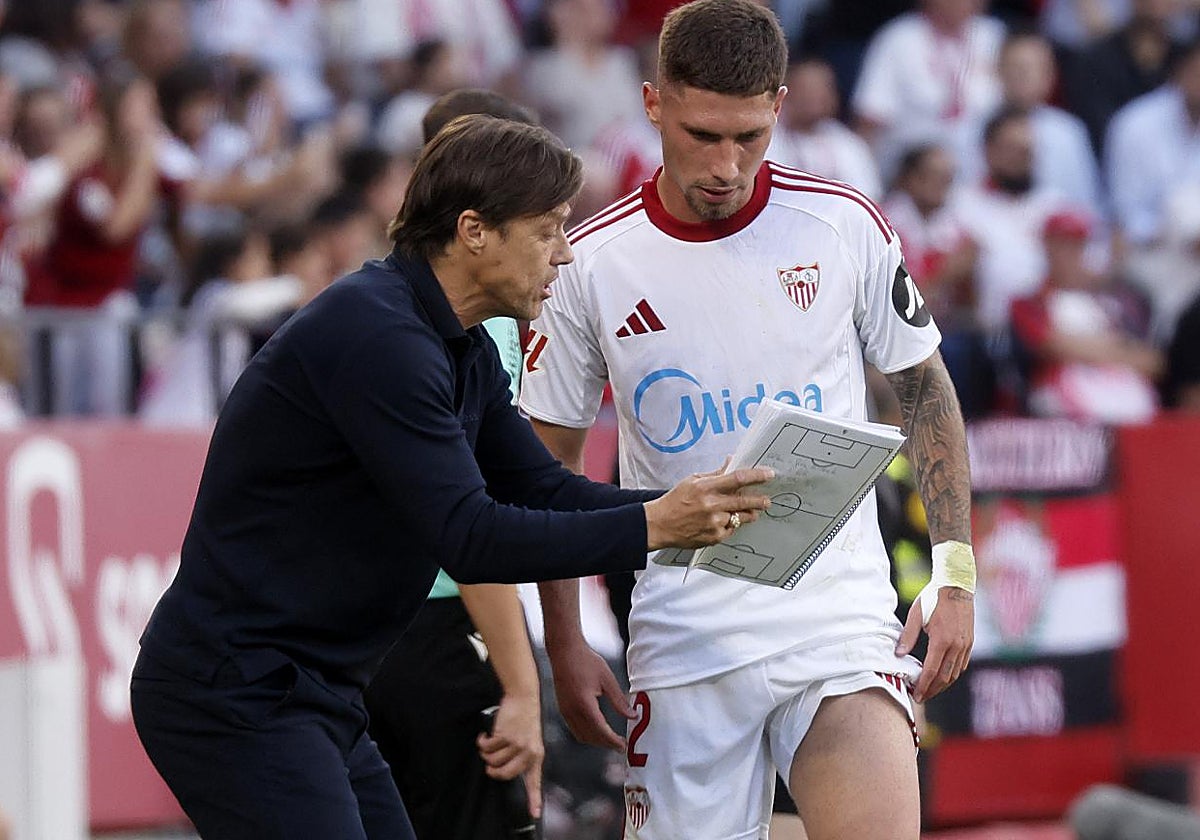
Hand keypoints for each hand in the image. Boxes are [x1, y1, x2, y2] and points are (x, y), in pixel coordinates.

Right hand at [476, 692, 543, 818]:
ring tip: (488, 744)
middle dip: (493, 771)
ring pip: (493, 760)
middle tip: (490, 765)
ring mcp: (516, 744)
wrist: (523, 698)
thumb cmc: (524, 719)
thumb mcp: (529, 740)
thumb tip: (504, 770)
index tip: (533, 813)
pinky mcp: (505, 735)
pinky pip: (487, 747)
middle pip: (505, 774)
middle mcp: (528, 752)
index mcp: (536, 756)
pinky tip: (485, 736)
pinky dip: (482, 742)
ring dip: (486, 753)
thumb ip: (521, 755)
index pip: (534, 781)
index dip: (533, 799)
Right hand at [546, 640, 633, 750]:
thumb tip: (632, 716)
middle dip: (607, 744)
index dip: (614, 741)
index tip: (625, 746)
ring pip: (581, 736)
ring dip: (597, 741)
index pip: (601, 731)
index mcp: (584, 704)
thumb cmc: (585, 661)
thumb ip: (619, 701)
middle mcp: (572, 711)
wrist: (564, 651)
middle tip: (621, 744)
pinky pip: (575, 729)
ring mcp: (565, 711)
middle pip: (591, 737)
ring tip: (612, 739)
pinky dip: (587, 734)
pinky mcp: (563, 708)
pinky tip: (597, 729)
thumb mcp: (607, 679)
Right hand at [645, 459, 773, 549]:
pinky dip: (731, 524)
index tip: (768, 474)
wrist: (659, 524)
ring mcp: (714, 523)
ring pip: (742, 518)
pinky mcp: (714, 537)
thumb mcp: (692, 480)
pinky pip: (732, 529)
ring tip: (749, 511)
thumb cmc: (674, 501)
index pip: (737, 479)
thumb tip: (731, 462)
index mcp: (706, 488)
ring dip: (748, 514)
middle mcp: (712, 505)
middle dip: (760, 500)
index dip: (756, 476)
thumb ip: (715, 474)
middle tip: (766, 500)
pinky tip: (723, 521)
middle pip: (745, 501)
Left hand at [896, 586, 973, 702]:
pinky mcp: (969, 642)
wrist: (957, 585)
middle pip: (944, 677)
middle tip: (921, 697)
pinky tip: (942, 676)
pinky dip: (952, 674)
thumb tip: (899, 654)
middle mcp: (956, 646)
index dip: (923, 686)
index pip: (931, 671)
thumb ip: (908, 636)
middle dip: (932, 690)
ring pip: (954, 673)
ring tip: (929, 689)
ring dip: (942, 685)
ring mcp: (965, 645)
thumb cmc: (933, 598)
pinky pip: (961, 665)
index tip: (916, 695)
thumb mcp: (916, 614)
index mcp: (941, 640)